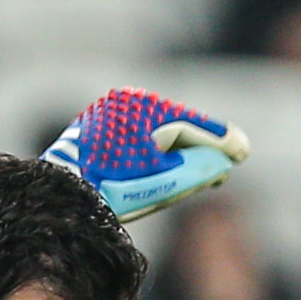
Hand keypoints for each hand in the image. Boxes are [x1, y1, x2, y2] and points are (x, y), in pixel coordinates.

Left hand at [43, 89, 248, 224]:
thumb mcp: (160, 183)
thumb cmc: (108, 190)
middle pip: (178, 124)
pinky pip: (141, 132)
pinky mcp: (100, 126)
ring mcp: (111, 113)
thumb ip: (194, 171)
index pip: (190, 125)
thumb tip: (223, 162)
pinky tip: (173, 162)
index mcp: (142, 112)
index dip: (218, 139)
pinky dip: (160, 146)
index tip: (241, 151)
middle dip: (203, 143)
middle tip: (230, 160)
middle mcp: (126, 104)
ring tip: (205, 166)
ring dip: (183, 145)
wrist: (59, 195)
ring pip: (160, 128)